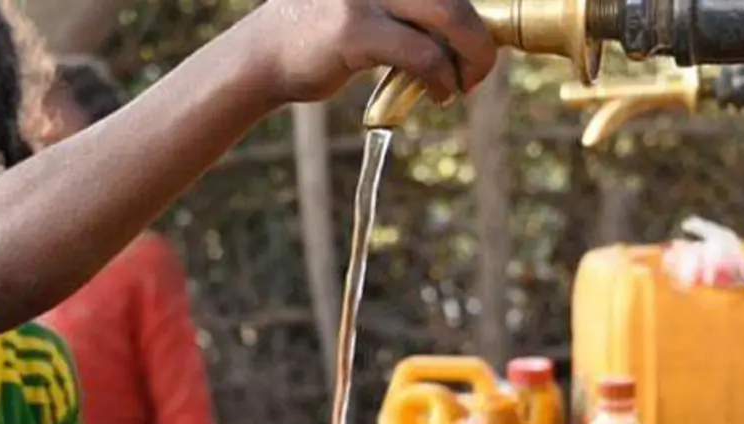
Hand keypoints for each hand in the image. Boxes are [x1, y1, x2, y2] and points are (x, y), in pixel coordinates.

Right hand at [242, 0, 497, 105]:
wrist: (261, 55)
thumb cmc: (320, 33)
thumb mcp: (369, 6)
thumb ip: (409, 9)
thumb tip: (469, 29)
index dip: (477, 17)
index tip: (481, 44)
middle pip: (456, 1)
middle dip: (480, 39)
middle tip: (481, 69)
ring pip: (449, 19)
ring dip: (468, 59)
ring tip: (462, 85)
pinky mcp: (355, 29)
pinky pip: (421, 54)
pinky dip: (440, 78)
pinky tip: (439, 94)